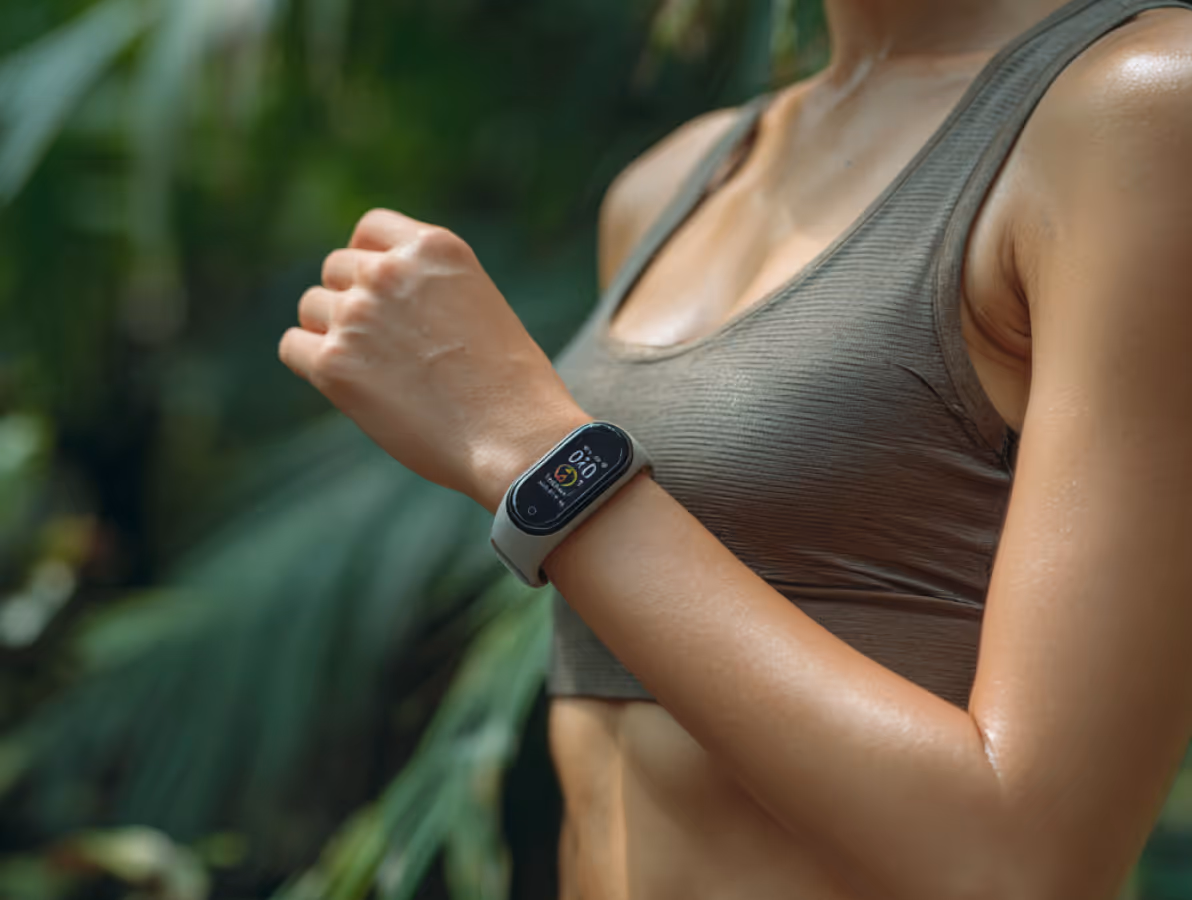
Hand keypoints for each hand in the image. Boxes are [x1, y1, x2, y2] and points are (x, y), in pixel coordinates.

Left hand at [279, 208, 591, 512]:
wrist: (514, 436)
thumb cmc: (510, 386)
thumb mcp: (479, 305)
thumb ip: (428, 288)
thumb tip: (377, 302)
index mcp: (433, 248)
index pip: (370, 228)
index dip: (368, 259)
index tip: (378, 291)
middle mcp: (390, 271)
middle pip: (337, 268)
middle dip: (351, 299)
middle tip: (381, 345)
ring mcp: (358, 315)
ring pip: (312, 307)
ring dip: (332, 332)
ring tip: (373, 371)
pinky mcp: (334, 364)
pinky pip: (294, 347)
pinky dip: (312, 363)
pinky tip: (346, 386)